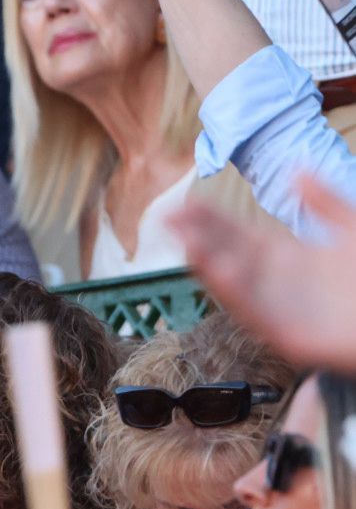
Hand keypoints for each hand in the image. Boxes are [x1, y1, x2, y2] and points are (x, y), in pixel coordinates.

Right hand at [169, 175, 355, 373]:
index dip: (210, 219)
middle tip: (170, 219)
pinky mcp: (288, 337)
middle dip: (197, 238)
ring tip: (188, 243)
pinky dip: (237, 294)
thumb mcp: (350, 228)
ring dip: (208, 267)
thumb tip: (297, 171)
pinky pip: (255, 314)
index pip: (235, 234)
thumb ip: (325, 202)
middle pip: (226, 256)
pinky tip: (223, 271)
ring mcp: (277, 310)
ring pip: (233, 288)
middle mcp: (271, 283)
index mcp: (282, 257)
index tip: (186, 202)